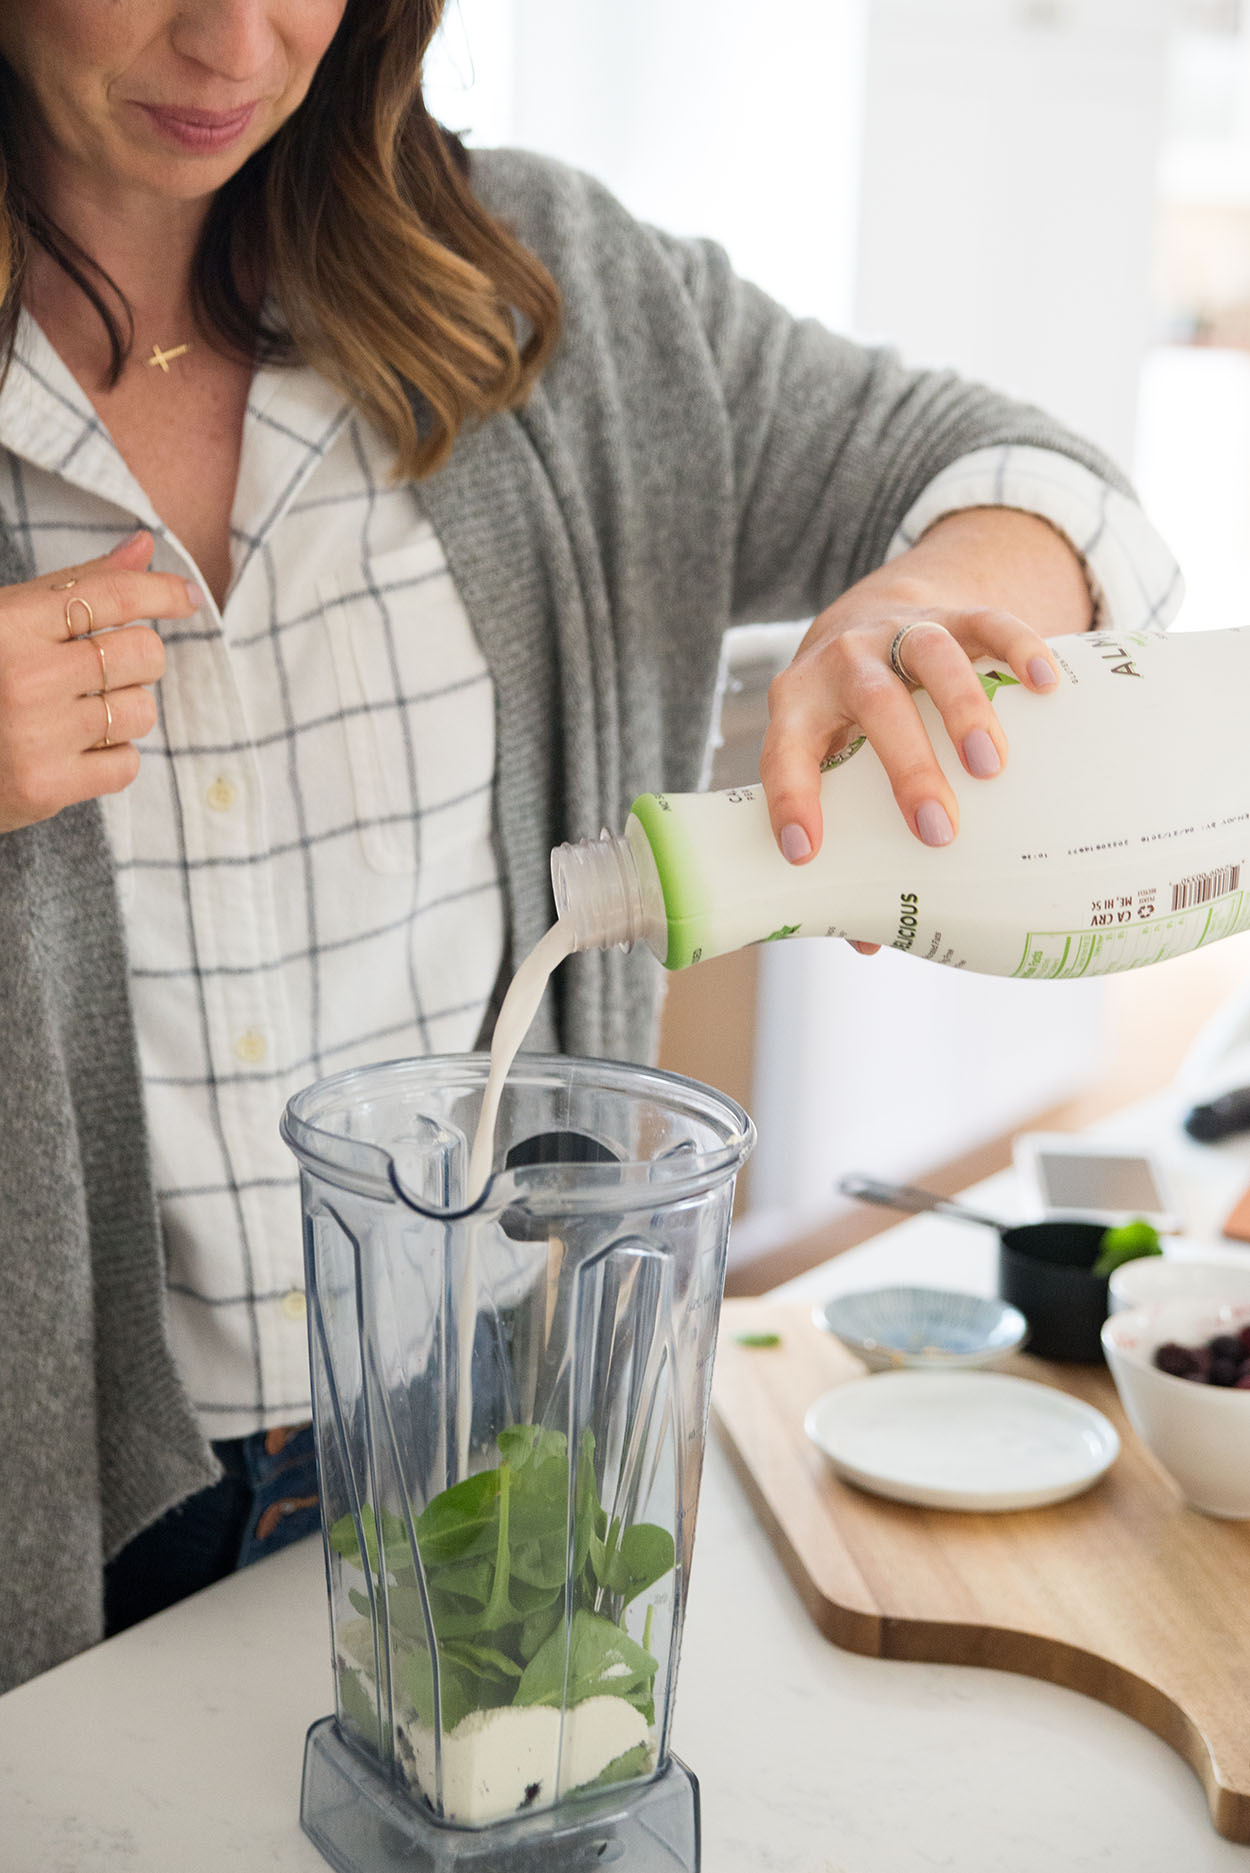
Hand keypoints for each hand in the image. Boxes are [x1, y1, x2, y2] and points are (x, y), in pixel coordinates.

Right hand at [0, 531, 201, 834]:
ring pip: (142, 710)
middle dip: (140, 658)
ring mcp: (36, 736)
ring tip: (80, 712)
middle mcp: (23, 676)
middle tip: (107, 668)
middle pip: (142, 653)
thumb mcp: (8, 619)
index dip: (161, 592)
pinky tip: (73, 749)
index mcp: (8, 623)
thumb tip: (144, 546)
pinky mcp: (47, 788)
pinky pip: (127, 764)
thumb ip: (75, 586)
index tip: (187, 596)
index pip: (111, 596)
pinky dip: (111, 757)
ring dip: (125, 710)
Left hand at [760, 507, 1091, 863]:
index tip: (805, 852)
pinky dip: (1018, 648)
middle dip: (908, 768)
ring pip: (932, 655)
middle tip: (939, 830)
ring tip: (991, 767)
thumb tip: (871, 943)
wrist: (868, 616)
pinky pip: (988, 621)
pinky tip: (1045, 684)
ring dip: (963, 710)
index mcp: (799, 703)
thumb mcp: (829, 759)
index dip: (791, 799)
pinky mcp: (953, 614)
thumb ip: (849, 835)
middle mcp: (845, 661)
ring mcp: (900, 631)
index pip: (785, 750)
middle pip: (875, 703)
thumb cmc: (845, 716)